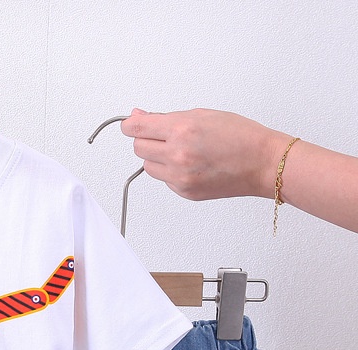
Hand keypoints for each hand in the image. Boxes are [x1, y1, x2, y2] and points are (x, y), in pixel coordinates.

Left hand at [120, 108, 288, 201]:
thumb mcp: (202, 115)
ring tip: (180, 150)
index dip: (130, 125)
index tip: (129, 124)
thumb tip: (141, 117)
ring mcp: (179, 177)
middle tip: (162, 136)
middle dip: (146, 140)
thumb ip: (167, 118)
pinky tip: (191, 164)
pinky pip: (164, 179)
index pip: (137, 128)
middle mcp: (178, 155)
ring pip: (148, 166)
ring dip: (156, 157)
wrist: (262, 163)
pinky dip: (170, 171)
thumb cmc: (240, 136)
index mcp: (182, 130)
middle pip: (139, 148)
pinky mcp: (184, 192)